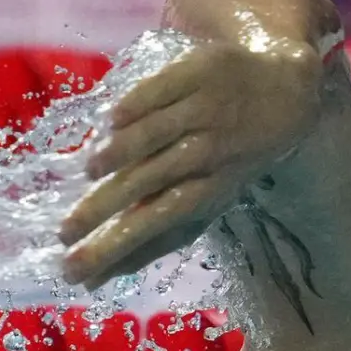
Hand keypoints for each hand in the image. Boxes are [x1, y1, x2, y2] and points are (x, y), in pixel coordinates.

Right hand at [59, 38, 320, 290]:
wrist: (287, 91)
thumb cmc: (232, 158)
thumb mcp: (206, 200)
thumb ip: (156, 236)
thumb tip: (99, 279)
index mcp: (212, 188)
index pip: (158, 222)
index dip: (118, 244)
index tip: (75, 267)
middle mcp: (210, 150)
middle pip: (152, 181)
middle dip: (105, 209)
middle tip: (63, 233)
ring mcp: (206, 109)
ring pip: (158, 133)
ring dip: (121, 152)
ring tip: (89, 171)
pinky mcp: (201, 71)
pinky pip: (162, 89)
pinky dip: (136, 104)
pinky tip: (110, 121)